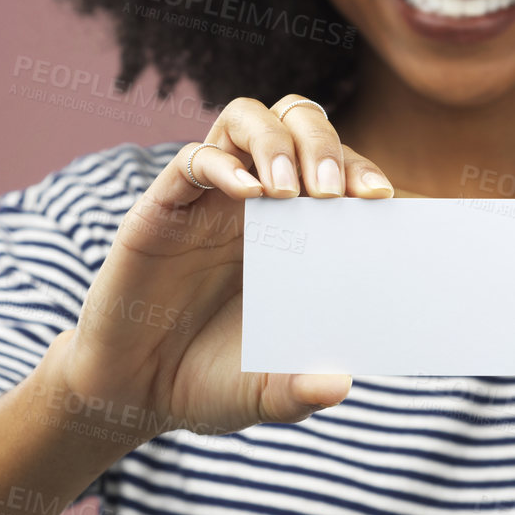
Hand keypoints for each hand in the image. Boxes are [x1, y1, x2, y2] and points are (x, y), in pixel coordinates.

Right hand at [49, 94, 393, 444]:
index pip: (337, 169)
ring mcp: (208, 200)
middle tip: (331, 192)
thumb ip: (300, 392)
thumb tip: (340, 386)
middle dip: (323, 144)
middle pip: (297, 124)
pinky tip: (247, 194)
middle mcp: (253, 203)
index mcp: (294, 232)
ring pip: (245, 119)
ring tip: (289, 190)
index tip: (380, 199)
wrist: (134, 394)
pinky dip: (223, 165)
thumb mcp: (264, 394)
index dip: (362, 170)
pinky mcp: (162, 210)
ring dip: (276, 142)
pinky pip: (193, 161)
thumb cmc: (207, 382)